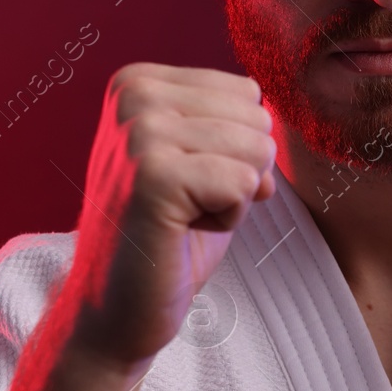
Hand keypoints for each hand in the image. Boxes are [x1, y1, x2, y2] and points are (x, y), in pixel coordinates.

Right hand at [64, 63, 275, 365]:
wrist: (115, 308)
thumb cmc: (166, 236)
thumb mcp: (200, 160)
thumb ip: (234, 126)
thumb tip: (276, 121)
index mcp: (138, 82)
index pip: (245, 92)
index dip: (233, 149)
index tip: (185, 182)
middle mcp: (134, 96)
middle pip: (256, 116)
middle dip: (238, 171)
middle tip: (185, 205)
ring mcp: (139, 133)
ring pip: (256, 148)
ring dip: (233, 197)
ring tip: (182, 218)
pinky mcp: (153, 175)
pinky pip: (243, 183)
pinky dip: (228, 219)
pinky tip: (181, 232)